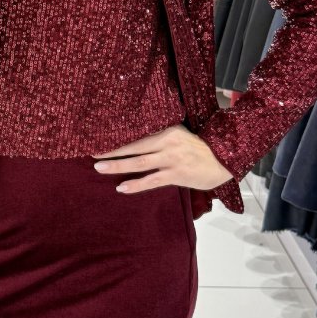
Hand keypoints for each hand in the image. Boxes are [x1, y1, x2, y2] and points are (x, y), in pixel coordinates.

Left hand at [93, 125, 231, 194]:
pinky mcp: (176, 174)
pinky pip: (152, 180)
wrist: (224, 159)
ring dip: (117, 165)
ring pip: (139, 163)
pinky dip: (136, 184)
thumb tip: (139, 142)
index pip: (138, 133)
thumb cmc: (201, 148)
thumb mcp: (181, 136)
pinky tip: (122, 187)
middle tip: (91, 152)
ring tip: (99, 167)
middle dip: (111, 150)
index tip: (100, 137)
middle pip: (133, 146)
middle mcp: (167, 142)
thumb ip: (162, 137)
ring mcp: (171, 159)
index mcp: (168, 130)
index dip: (118, 137)